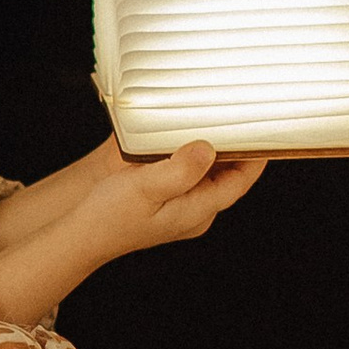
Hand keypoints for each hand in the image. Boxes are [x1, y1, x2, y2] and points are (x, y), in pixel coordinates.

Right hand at [0, 142, 266, 326]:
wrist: (81, 234)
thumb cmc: (110, 215)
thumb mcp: (146, 188)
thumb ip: (180, 169)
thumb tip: (208, 148)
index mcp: (198, 210)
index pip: (240, 180)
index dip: (257, 154)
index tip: (267, 128)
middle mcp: (195, 210)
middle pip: (228, 174)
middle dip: (235, 146)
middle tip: (240, 114)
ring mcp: (181, 206)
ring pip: (208, 171)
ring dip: (212, 147)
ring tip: (217, 117)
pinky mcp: (166, 199)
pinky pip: (188, 172)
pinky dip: (190, 152)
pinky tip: (183, 133)